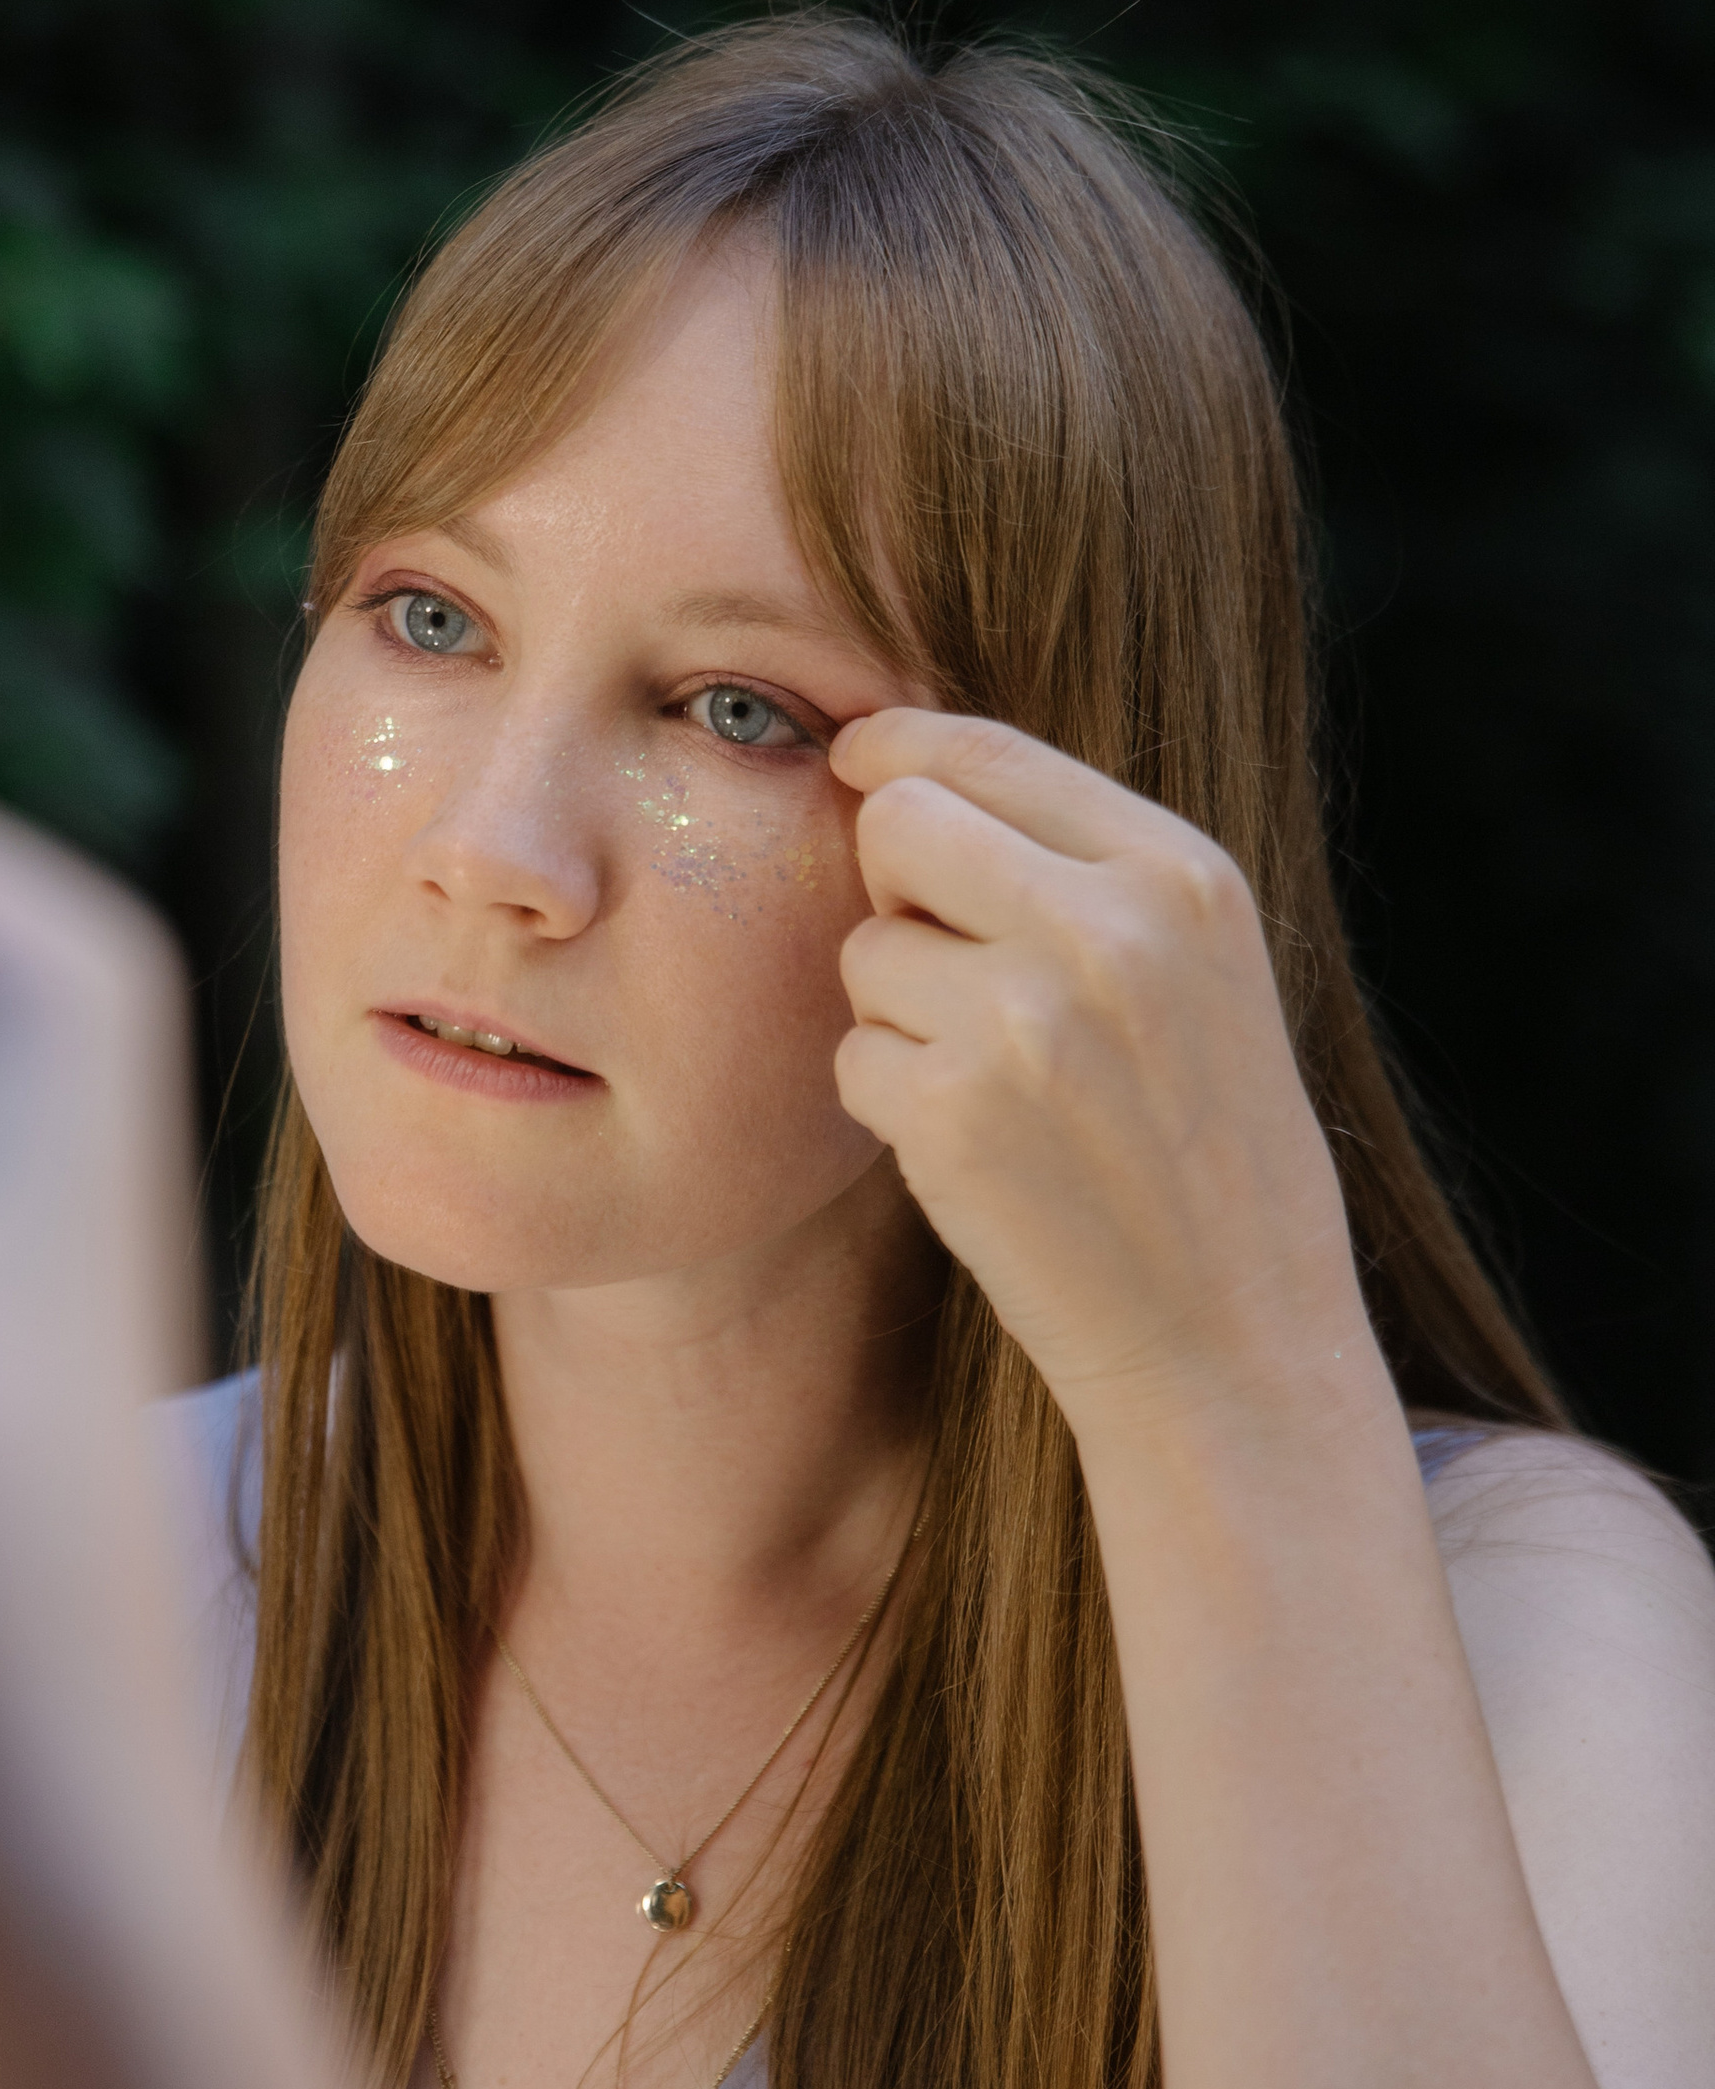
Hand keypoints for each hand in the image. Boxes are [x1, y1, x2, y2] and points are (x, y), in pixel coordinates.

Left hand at [828, 709, 1373, 1438]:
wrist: (1236, 1338)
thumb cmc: (1207, 1153)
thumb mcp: (1199, 969)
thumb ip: (1083, 867)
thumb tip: (906, 769)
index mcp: (1180, 874)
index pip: (986, 750)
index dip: (898, 751)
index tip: (859, 762)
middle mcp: (1107, 928)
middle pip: (898, 823)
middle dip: (894, 885)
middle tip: (945, 963)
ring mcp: (1025, 1019)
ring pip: (866, 949)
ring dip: (898, 1014)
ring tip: (998, 1085)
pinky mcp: (954, 1114)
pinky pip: (853, 1058)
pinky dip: (889, 1105)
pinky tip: (977, 1153)